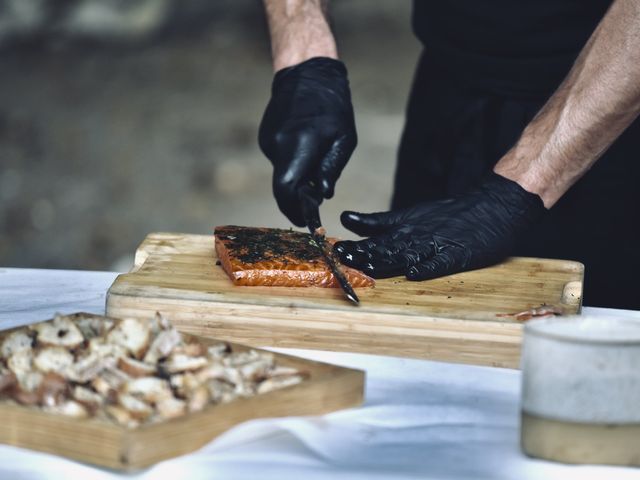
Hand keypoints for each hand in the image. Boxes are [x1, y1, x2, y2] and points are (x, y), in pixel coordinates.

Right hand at [259, 57, 356, 225]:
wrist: (306, 72)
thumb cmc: (332, 106)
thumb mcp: (343, 140)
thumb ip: (330, 170)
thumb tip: (322, 195)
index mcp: (299, 146)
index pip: (286, 190)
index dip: (293, 210)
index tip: (305, 221)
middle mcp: (278, 146)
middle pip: (282, 187)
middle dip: (296, 199)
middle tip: (313, 201)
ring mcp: (268, 141)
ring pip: (281, 174)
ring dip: (296, 177)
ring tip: (315, 159)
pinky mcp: (265, 138)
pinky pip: (278, 160)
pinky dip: (291, 164)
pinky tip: (304, 148)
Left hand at [334, 173, 545, 279]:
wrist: (491, 207)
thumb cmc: (449, 213)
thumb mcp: (410, 214)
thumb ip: (379, 221)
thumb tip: (347, 219)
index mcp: (405, 227)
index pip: (374, 237)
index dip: (355, 245)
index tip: (335, 250)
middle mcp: (416, 235)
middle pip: (385, 247)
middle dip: (362, 254)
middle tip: (342, 258)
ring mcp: (436, 245)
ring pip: (407, 255)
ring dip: (388, 261)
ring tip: (369, 267)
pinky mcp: (456, 255)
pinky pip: (439, 263)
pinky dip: (426, 268)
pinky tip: (414, 274)